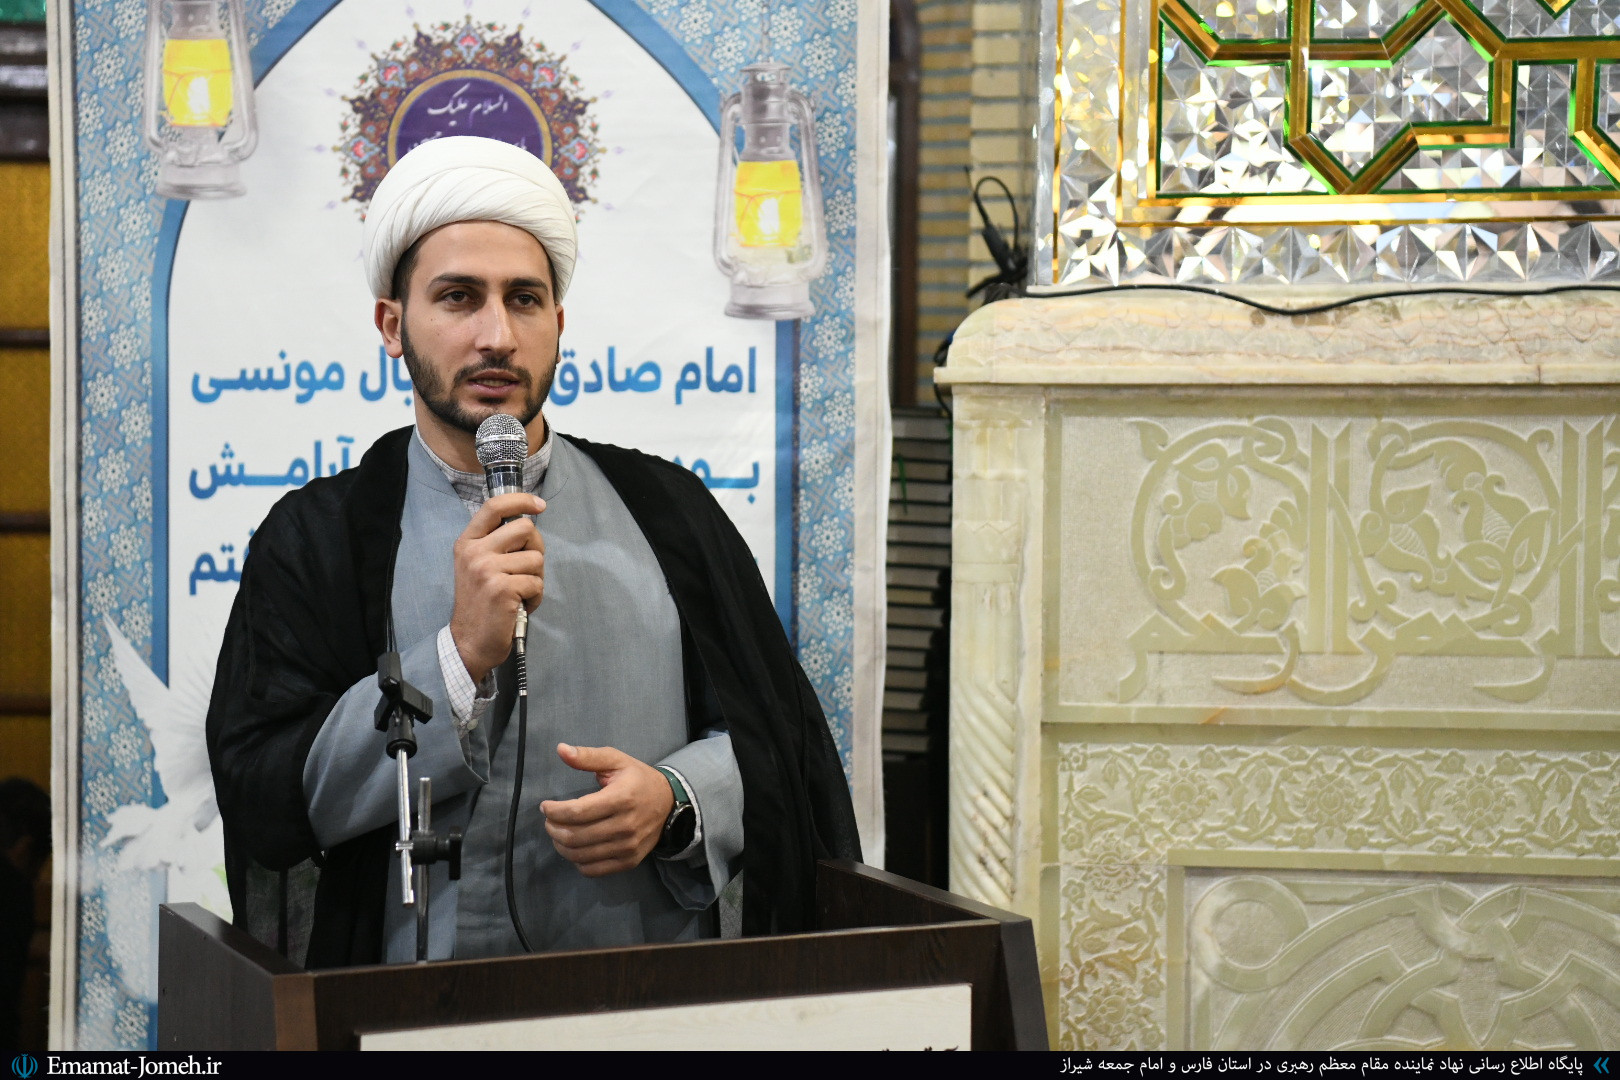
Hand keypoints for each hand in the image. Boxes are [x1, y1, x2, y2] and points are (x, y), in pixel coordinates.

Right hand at [449, 492, 545, 682]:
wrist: (469, 641)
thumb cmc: (482, 603)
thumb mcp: (479, 566)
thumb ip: (497, 544)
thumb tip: (528, 523)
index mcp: (468, 542)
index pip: (494, 506)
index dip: (521, 500)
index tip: (539, 505)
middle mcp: (474, 552)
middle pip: (525, 528)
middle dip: (536, 548)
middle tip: (527, 569)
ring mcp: (487, 570)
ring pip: (536, 558)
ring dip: (536, 579)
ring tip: (520, 593)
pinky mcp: (502, 589)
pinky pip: (537, 583)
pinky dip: (535, 597)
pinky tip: (520, 606)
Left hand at [541, 743, 674, 877]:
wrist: (669, 803)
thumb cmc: (638, 780)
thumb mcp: (616, 761)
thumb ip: (588, 756)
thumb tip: (561, 749)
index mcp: (621, 798)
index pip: (577, 812)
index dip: (554, 811)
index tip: (546, 806)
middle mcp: (625, 826)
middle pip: (575, 836)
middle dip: (553, 829)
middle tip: (550, 821)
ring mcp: (628, 847)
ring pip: (581, 855)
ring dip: (561, 846)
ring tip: (558, 833)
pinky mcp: (629, 861)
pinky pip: (593, 870)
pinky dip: (577, 862)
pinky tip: (575, 848)